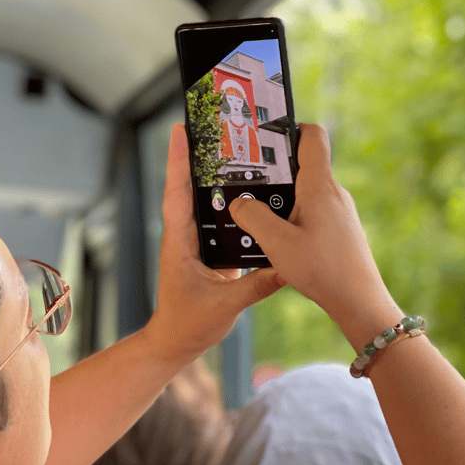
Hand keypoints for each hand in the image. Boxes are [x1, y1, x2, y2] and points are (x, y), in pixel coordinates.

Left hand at [142, 123, 284, 362]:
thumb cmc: (189, 324)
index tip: (180, 130)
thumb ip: (256, 286)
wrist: (178, 341)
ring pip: (202, 199)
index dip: (178, 162)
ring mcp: (196, 240)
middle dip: (196, 154)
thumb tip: (287, 266)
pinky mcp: (209, 248)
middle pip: (187, 187)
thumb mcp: (225, 306)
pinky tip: (249, 188)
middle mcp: (184, 235)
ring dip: (212, 173)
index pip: (176, 195)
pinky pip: (217, 216)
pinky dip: (229, 199)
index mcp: (179, 243)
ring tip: (232, 145)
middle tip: (210, 124)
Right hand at [228, 124, 402, 342]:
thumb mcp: (276, 243)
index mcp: (319, 187)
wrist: (359, 301)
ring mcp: (339, 211)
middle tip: (248, 181)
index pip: (312, 136)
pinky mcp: (340, 229)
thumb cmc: (323, 270)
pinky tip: (279, 240)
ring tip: (258, 216)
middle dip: (274, 171)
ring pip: (306, 192)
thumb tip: (238, 203)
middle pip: (303, 165)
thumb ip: (252, 217)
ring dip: (282, 200)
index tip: (267, 136)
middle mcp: (333, 193)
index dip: (291, 128)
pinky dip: (293, 218)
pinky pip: (313, 212)